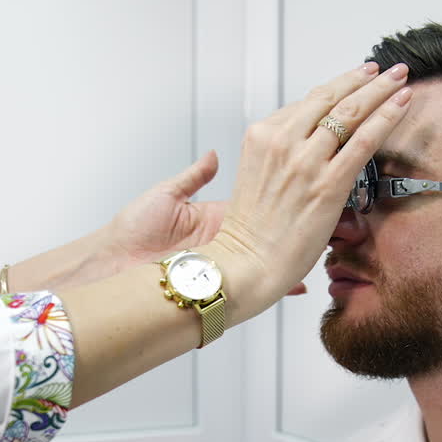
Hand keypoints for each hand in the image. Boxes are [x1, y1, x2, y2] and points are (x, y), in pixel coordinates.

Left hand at [102, 151, 306, 294]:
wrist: (112, 263)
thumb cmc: (132, 230)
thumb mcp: (168, 195)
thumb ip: (194, 177)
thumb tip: (213, 156)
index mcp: (215, 216)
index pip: (259, 202)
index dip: (283, 195)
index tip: (304, 183)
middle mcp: (225, 239)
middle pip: (272, 233)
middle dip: (298, 227)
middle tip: (328, 220)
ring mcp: (226, 262)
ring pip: (270, 259)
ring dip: (292, 254)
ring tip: (322, 247)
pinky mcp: (221, 283)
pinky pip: (257, 284)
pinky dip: (278, 283)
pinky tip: (299, 280)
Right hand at [204, 62, 412, 321]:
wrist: (245, 264)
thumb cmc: (251, 233)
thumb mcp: (258, 179)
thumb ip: (283, 157)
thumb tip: (315, 149)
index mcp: (261, 137)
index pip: (307, 104)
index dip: (337, 88)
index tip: (356, 80)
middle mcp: (282, 141)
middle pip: (330, 98)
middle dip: (362, 79)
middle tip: (385, 70)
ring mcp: (306, 161)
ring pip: (350, 112)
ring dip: (380, 90)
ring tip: (399, 78)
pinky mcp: (328, 183)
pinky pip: (364, 139)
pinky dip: (386, 116)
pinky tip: (401, 104)